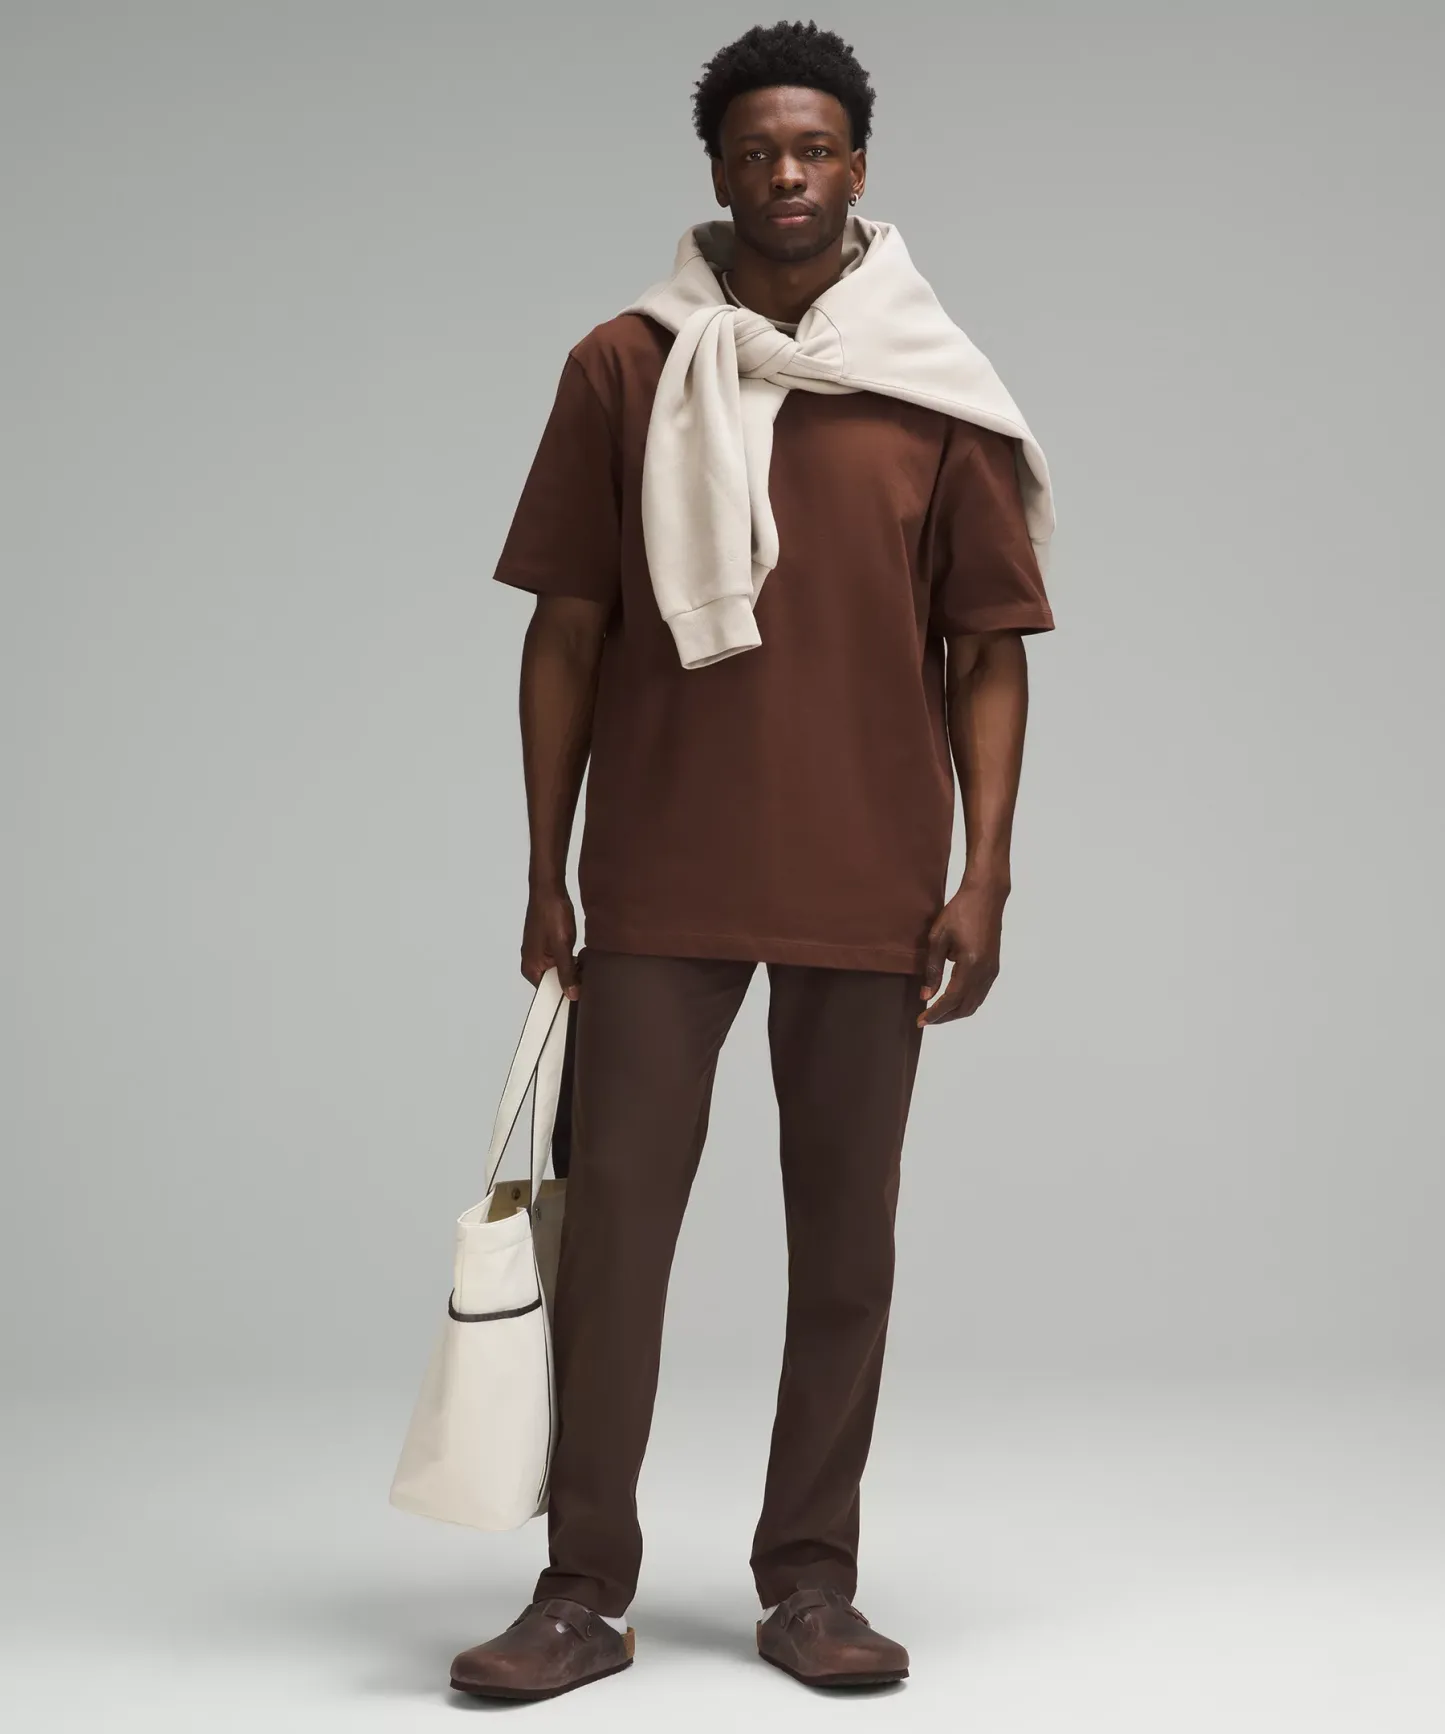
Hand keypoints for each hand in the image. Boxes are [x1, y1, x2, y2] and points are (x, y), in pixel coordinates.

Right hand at [521, 885, 581, 999]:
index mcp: (531, 968)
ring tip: (585, 965)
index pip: (549, 993)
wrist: (549, 890)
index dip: (567, 994)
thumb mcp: (562, 947)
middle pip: (553, 982)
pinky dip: (569, 959)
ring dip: (571, 969)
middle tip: (587, 976)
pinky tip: (580, 954)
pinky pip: (558, 959)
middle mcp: (531, 963)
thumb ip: (566, 973)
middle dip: (570, 980)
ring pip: (557, 970)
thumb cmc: (551, 915)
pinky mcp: (545, 944)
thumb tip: (572, 995)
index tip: (583, 993)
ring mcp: (538, 953)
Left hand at [918, 881, 1006, 1026]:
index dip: (935, 1013)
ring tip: (936, 1012)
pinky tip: (952, 998)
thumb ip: (932, 969)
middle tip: (926, 1019)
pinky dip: (965, 1001)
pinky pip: (980, 993)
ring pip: (975, 1003)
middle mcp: (985, 972)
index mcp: (971, 965)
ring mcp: (992, 970)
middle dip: (945, 1017)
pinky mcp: (993, 966)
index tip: (920, 1021)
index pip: (951, 999)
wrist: (986, 896)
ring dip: (956, 1011)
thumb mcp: (938, 938)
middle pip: (965, 1007)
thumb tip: (926, 995)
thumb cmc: (959, 912)